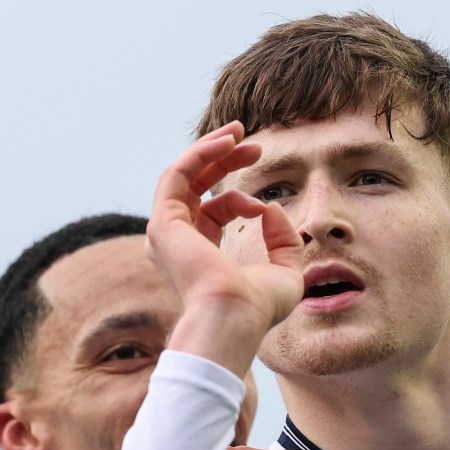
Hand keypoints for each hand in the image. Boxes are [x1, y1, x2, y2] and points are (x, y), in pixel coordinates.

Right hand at [146, 121, 303, 375]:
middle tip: (253, 143)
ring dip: (211, 150)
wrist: (234, 316)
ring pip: (184, 175)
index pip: (215, 211)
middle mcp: (178, 242)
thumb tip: (270, 206)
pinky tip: (226, 143)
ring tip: (239, 132)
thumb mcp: (286, 272)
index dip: (244, 201)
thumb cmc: (258, 307)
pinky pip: (177, 175)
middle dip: (224, 160)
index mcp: (200, 255)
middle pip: (197, 187)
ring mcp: (166, 232)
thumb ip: (284, 240)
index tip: (267, 208)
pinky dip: (200, 154)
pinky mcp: (163, 222)